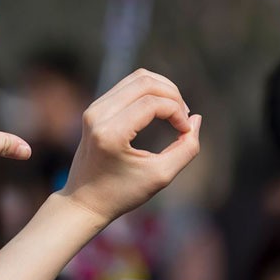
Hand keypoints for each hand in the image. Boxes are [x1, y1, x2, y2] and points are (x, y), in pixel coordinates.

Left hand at [60, 69, 200, 223]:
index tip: (186, 131)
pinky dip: (150, 92)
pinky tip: (161, 110)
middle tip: (185, 118)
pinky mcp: (95, 108)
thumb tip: (196, 119)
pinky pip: (128, 86)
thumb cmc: (122, 193)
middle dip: (173, 95)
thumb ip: (186, 148)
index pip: (152, 103)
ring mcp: (94, 109)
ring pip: (138, 78)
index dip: (177, 112)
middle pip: (145, 82)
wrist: (83, 202)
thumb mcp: (160, 176)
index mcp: (111, 133)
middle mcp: (98, 115)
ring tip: (176, 112)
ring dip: (163, 90)